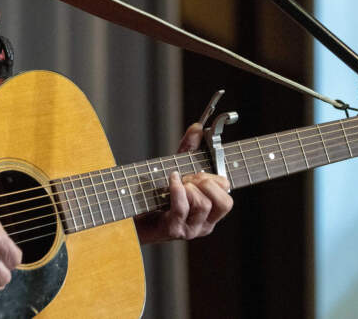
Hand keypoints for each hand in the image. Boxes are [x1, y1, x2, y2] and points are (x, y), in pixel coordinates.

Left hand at [135, 122, 233, 243]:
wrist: (130, 213)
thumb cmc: (157, 193)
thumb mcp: (177, 168)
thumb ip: (189, 149)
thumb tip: (197, 127)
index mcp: (210, 214)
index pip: (228, 196)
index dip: (216, 180)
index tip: (199, 172)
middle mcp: (204, 224)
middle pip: (224, 203)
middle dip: (207, 183)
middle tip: (190, 177)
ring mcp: (190, 229)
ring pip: (203, 204)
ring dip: (189, 186)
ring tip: (176, 181)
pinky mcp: (173, 230)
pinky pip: (181, 207)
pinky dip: (176, 189)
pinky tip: (171, 179)